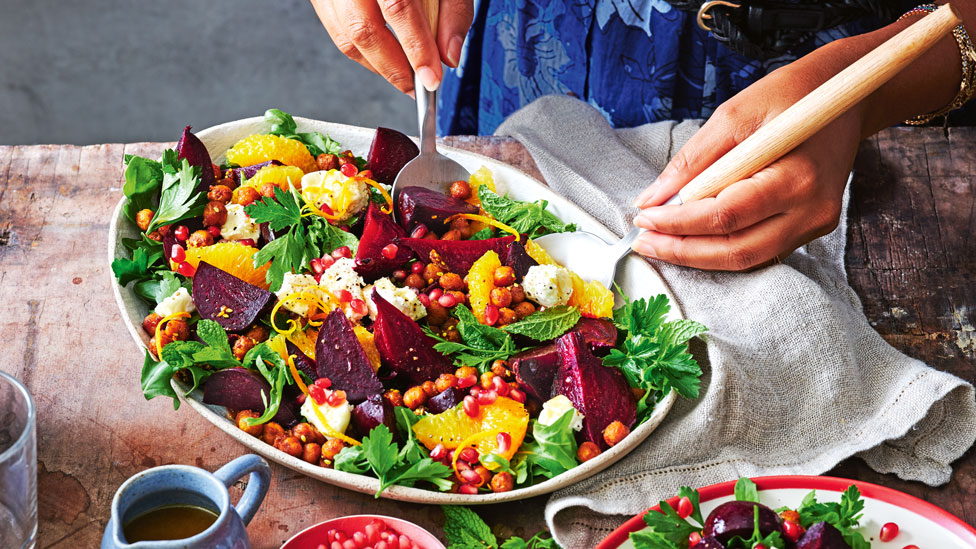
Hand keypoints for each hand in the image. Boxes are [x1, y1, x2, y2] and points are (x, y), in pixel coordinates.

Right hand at [310, 0, 473, 94]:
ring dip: (378, 65)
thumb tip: (449, 57)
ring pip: (347, 37)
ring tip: (405, 76)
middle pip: (365, 29)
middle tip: (418, 87)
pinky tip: (385, 58)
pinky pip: (338, 32)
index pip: (398, 8)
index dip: (416, 49)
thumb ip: (453, 13)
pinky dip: (364, 53)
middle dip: (394, 69)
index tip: (431, 79)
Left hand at [630, 45, 864, 270]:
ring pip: (748, 259)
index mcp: (798, 176)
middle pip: (737, 250)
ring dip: (698, 257)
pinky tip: (691, 240)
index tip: (643, 218)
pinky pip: (761, 250)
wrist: (848, 96)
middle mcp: (813, 210)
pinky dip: (722, 250)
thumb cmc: (790, 96)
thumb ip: (692, 160)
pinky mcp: (812, 228)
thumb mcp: (735, 113)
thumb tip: (650, 198)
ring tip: (659, 245)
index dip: (679, 222)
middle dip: (683, 250)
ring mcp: (816, 224)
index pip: (727, 215)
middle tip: (643, 242)